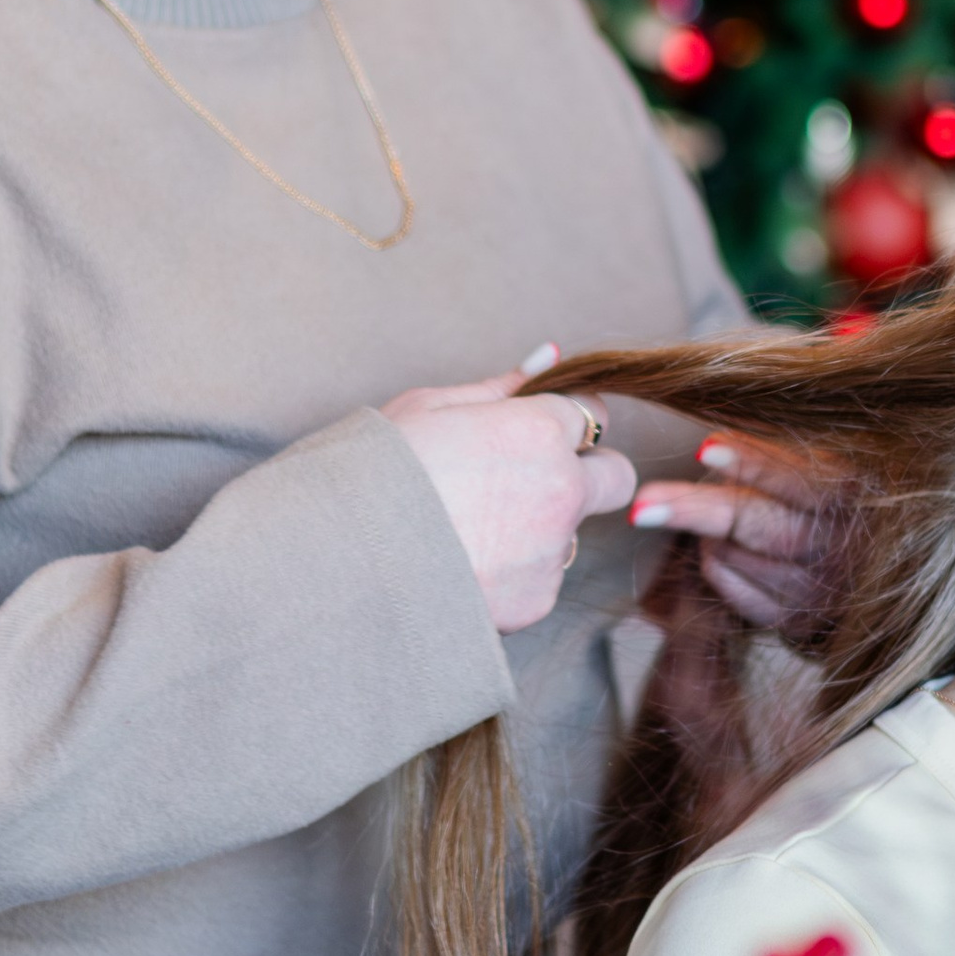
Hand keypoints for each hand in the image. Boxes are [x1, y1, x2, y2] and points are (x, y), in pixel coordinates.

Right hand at [382, 369, 638, 633]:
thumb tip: (549, 355)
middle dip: (588, 476)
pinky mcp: (535, 601)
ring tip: (466, 531)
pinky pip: (539, 580)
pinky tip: (460, 565)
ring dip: (539, 530)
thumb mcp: (428, 408)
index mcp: (538, 431)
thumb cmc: (374, 471)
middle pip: (616, 477)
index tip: (534, 434)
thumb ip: (500, 386)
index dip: (564, 424)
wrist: (338, 562)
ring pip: (570, 533)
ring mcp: (552, 550)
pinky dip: (511, 575)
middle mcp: (561, 490)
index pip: (595, 413)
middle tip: (526, 482)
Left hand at [630, 434, 835, 632]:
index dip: (754, 465)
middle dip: (694, 511)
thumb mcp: (814, 468)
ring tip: (714, 517)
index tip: (703, 451)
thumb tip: (707, 450)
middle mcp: (837, 547)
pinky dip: (715, 564)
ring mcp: (816, 589)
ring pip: (735, 556)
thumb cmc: (821, 502)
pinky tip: (721, 548)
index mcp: (849, 497)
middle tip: (643, 503)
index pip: (801, 481)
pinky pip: (730, 589)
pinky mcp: (793, 620)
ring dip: (708, 533)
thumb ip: (771, 458)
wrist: (864, 573)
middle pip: (760, 528)